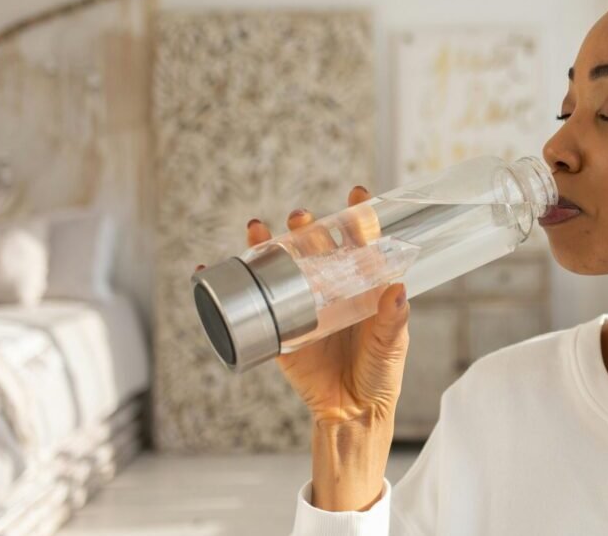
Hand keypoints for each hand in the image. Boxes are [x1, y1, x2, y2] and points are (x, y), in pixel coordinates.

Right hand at [194, 185, 410, 427]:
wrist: (351, 412)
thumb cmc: (379, 373)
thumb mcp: (391, 345)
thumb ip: (393, 319)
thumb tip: (397, 288)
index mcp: (362, 286)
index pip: (360, 243)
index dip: (358, 217)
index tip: (356, 194)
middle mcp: (331, 289)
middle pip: (316, 247)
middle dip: (307, 226)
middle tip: (301, 218)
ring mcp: (301, 307)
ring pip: (282, 267)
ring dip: (268, 243)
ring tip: (259, 229)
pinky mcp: (279, 330)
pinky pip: (252, 305)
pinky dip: (229, 284)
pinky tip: (210, 267)